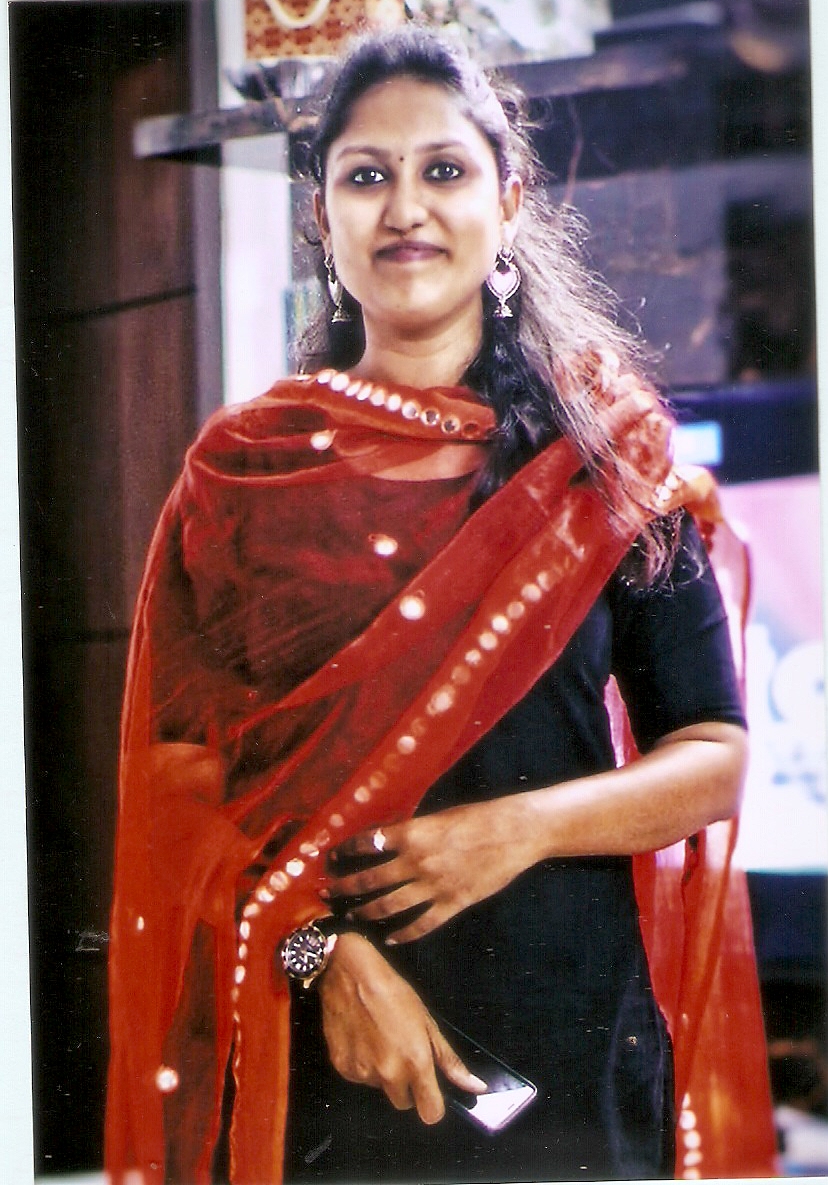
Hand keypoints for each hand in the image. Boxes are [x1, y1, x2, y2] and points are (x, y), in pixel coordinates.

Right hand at [318, 932, 485, 1122]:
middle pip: (404, 1103)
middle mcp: (389, 1074)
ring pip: (380, 1089)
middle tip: (402, 1054)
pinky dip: (363, 1066)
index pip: (431, 1114)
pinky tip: (364, 1040)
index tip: (431, 1092)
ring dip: (383, 1074)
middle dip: (406, 1086)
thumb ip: (450, 1060)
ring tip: (381, 1041)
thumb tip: (475, 1085)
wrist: (351, 975)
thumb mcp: (428, 1022)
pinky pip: (359, 1079)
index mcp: (416, 1062)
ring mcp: (363, 1073)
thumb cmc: (392, 992)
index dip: (433, 1105)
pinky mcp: (342, 1069)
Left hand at [325, 799, 536, 942]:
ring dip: (364, 912)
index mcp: (412, 833)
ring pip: (388, 906)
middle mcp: (417, 862)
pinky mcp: (453, 903)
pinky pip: (421, 925)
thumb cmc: (478, 817)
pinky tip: (389, 937)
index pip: (366, 844)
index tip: (332, 857)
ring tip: (350, 915)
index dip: (345, 851)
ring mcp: (434, 886)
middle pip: (368, 880)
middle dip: (343, 888)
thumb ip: (412, 832)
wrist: (515, 832)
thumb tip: (385, 842)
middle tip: (325, 893)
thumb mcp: (438, 817)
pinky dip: (402, 934)